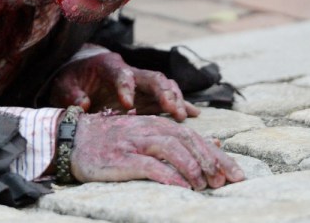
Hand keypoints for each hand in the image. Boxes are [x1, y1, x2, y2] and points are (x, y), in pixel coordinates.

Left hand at [50, 48, 199, 120]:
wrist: (80, 73)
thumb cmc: (71, 80)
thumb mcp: (63, 86)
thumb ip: (72, 94)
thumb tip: (85, 104)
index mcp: (108, 66)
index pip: (121, 74)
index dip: (126, 87)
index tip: (128, 105)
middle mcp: (129, 72)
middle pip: (151, 77)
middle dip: (163, 92)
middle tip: (173, 109)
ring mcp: (140, 84)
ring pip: (164, 85)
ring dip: (175, 99)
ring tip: (184, 116)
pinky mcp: (146, 96)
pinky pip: (167, 97)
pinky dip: (180, 104)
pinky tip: (194, 114)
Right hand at [71, 113, 244, 189]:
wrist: (72, 140)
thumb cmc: (110, 140)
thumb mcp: (144, 133)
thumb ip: (176, 137)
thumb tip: (217, 143)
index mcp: (155, 123)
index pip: (193, 136)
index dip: (217, 155)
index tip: (236, 175)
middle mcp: (147, 129)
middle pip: (187, 140)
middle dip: (211, 161)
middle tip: (227, 182)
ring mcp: (133, 143)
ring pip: (171, 148)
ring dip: (192, 167)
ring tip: (205, 185)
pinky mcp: (121, 158)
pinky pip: (149, 165)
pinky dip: (168, 175)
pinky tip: (181, 187)